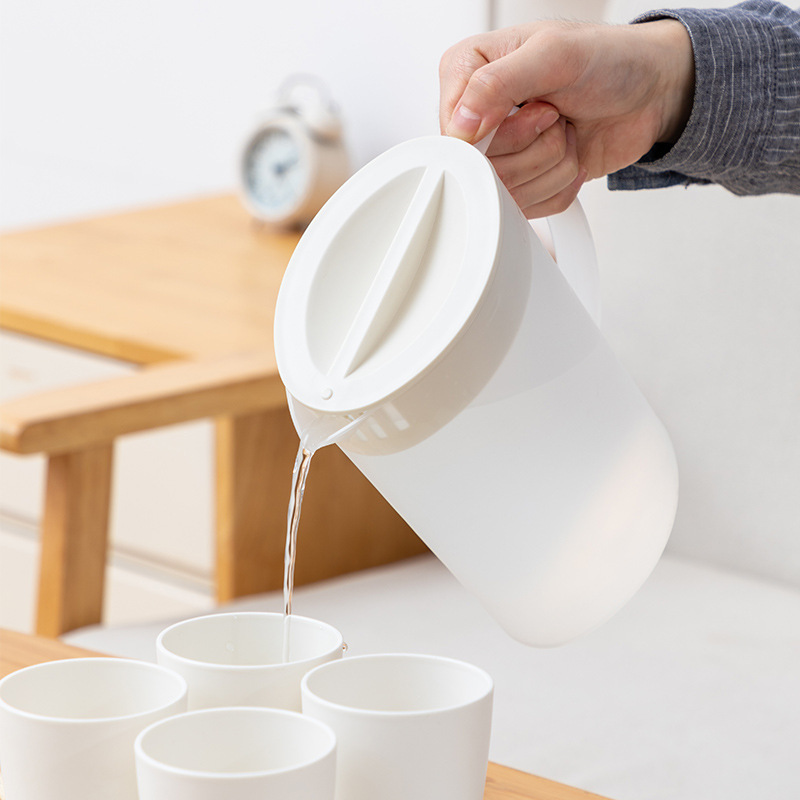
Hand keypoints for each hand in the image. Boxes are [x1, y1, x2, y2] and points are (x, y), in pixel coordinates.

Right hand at [439, 19, 694, 216]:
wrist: (651, 90)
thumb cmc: (607, 59)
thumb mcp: (553, 54)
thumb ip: (496, 84)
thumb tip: (460, 125)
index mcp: (468, 72)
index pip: (454, 134)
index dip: (498, 135)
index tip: (538, 110)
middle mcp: (477, 116)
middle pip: (482, 169)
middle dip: (534, 147)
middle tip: (555, 116)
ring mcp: (500, 153)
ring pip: (507, 193)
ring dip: (552, 164)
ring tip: (565, 130)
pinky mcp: (522, 182)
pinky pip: (529, 208)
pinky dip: (560, 186)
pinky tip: (569, 153)